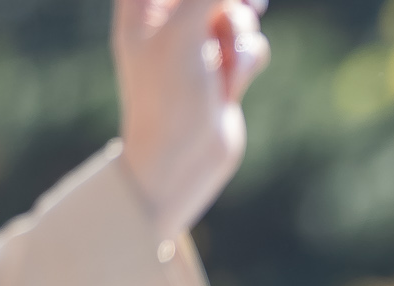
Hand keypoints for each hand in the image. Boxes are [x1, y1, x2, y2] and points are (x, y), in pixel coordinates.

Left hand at [115, 0, 270, 239]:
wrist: (182, 161)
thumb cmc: (169, 99)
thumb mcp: (184, 35)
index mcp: (142, 5)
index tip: (222, 3)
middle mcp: (168, 21)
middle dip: (230, 5)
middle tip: (251, 5)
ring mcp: (197, 45)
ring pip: (236, 15)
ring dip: (240, 36)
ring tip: (228, 67)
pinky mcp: (222, 69)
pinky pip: (249, 45)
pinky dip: (247, 61)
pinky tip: (232, 87)